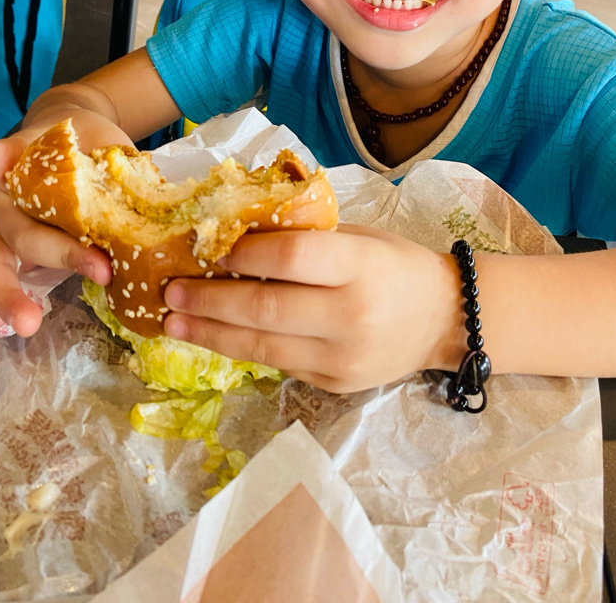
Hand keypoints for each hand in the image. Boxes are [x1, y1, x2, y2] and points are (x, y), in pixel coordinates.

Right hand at [0, 113, 131, 336]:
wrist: (75, 138)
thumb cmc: (87, 141)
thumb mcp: (105, 145)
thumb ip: (120, 171)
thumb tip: (157, 207)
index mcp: (20, 159)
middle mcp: (3, 194)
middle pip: (22, 228)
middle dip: (61, 253)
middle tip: (100, 270)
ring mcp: (2, 225)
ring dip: (10, 294)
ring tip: (27, 323)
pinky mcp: (10, 250)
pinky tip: (1, 326)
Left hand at [162, 224, 465, 393]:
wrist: (445, 318)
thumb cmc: (396, 264)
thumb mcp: (359, 237)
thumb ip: (307, 238)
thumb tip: (238, 232)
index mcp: (360, 266)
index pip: (292, 259)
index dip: (246, 254)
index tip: (210, 247)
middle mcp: (351, 314)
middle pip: (266, 309)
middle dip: (210, 301)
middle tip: (170, 291)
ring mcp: (342, 356)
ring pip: (263, 347)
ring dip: (211, 334)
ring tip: (173, 323)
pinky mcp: (334, 384)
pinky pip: (279, 364)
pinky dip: (242, 349)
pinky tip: (213, 336)